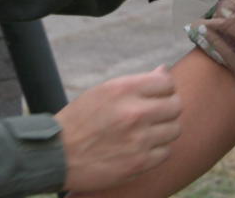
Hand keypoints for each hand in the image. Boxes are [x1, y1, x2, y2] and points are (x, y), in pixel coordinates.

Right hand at [57, 67, 183, 192]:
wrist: (58, 155)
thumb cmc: (80, 120)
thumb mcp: (102, 91)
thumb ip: (135, 83)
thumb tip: (163, 72)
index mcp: (122, 89)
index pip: (167, 83)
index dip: (165, 88)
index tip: (158, 95)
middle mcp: (133, 113)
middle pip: (176, 105)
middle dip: (168, 107)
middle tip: (158, 113)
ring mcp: (138, 139)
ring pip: (175, 129)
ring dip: (165, 129)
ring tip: (150, 130)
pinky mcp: (139, 163)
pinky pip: (166, 151)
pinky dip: (159, 149)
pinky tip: (144, 146)